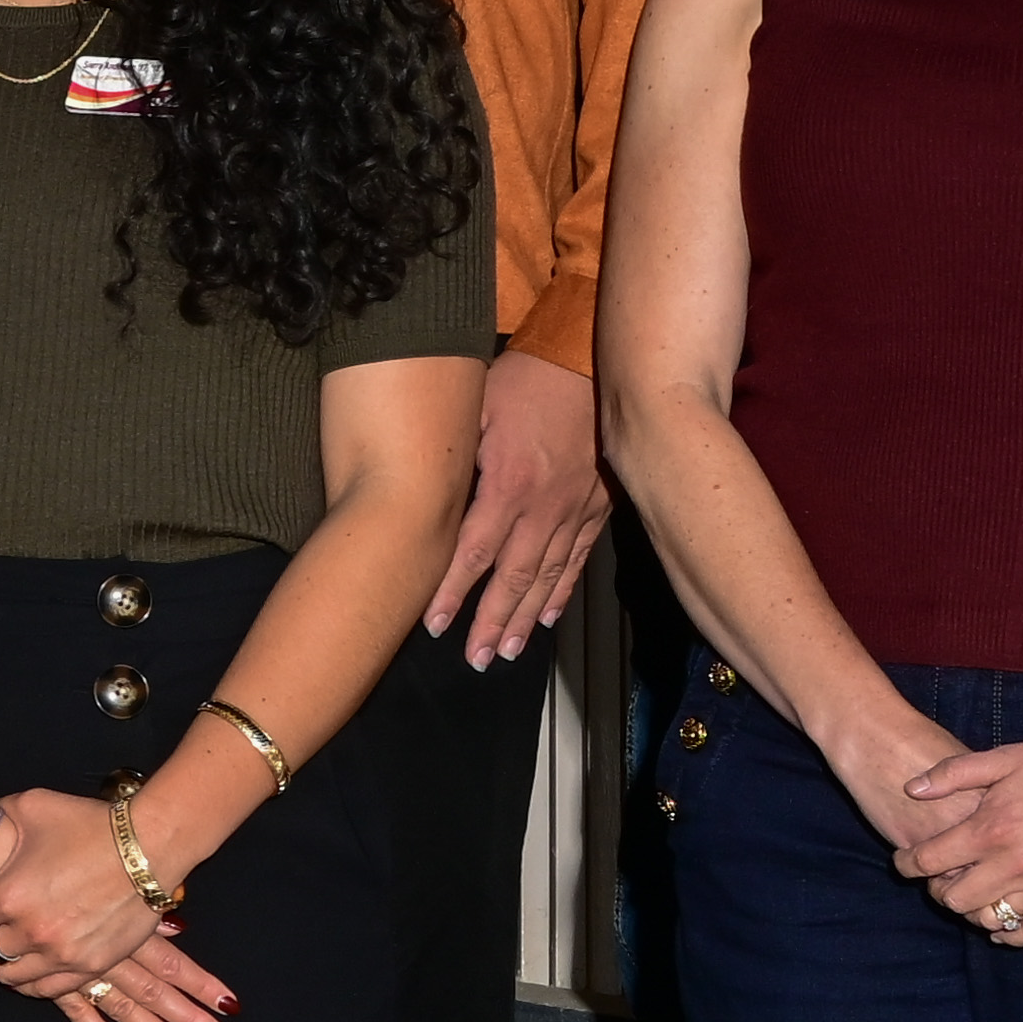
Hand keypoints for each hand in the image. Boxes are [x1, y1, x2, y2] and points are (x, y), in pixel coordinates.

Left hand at [0, 788, 240, 1021]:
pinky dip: (36, 981)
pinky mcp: (92, 965)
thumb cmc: (90, 823)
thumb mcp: (32, 806)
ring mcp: (63, 954)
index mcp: (8, 897)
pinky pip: (50, 990)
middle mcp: (31, 932)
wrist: (152, 846)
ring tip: (9, 949)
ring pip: (13, 979)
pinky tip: (34, 966)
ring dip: (5, 966)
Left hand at [424, 348, 607, 666]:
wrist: (592, 362)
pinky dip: (562, 590)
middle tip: (474, 659)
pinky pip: (578, 557)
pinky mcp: (597, 504)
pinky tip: (547, 617)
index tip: (435, 626)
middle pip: (513, 577)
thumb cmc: (525, 379)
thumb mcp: (476, 407)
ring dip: (525, 618)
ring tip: (506, 652)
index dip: (453, 592)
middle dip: (490, 621)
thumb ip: (456, 457)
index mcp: (509, 484)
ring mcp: (574, 509)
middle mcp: (543, 506)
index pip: (473, 552)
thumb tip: (425, 496)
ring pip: (547, 575)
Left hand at [901, 720, 1022, 951]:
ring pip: (992, 919)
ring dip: (975, 909)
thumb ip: (952, 774)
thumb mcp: (1002, 758)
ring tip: (972, 894)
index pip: (929, 862)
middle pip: (955, 899)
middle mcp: (1014, 864)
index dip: (907, 864)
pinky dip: (1015, 932)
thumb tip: (912, 789)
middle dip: (938, 890)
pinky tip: (1003, 924)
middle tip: (939, 878)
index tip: (904, 861)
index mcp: (990, 830)